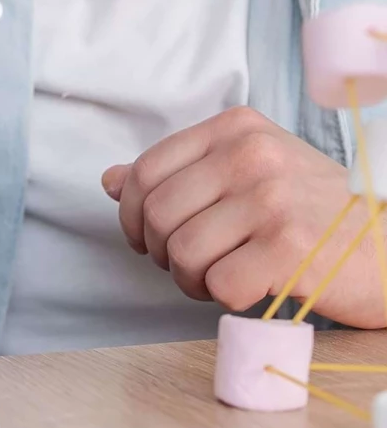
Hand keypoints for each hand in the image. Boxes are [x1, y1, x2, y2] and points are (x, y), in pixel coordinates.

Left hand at [102, 106, 384, 326]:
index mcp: (237, 129)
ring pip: (182, 252)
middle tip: (189, 266)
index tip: (145, 238)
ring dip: (191, 279)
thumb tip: (110, 181)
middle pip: (157, 213)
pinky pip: (220, 284)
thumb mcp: (250, 174)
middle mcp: (252, 154)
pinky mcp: (291, 248)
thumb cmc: (317, 212)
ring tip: (219, 278)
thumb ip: (180, 174)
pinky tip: (248, 290)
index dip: (132, 213)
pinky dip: (223, 298)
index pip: (146, 170)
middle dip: (160, 252)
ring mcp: (272, 198)